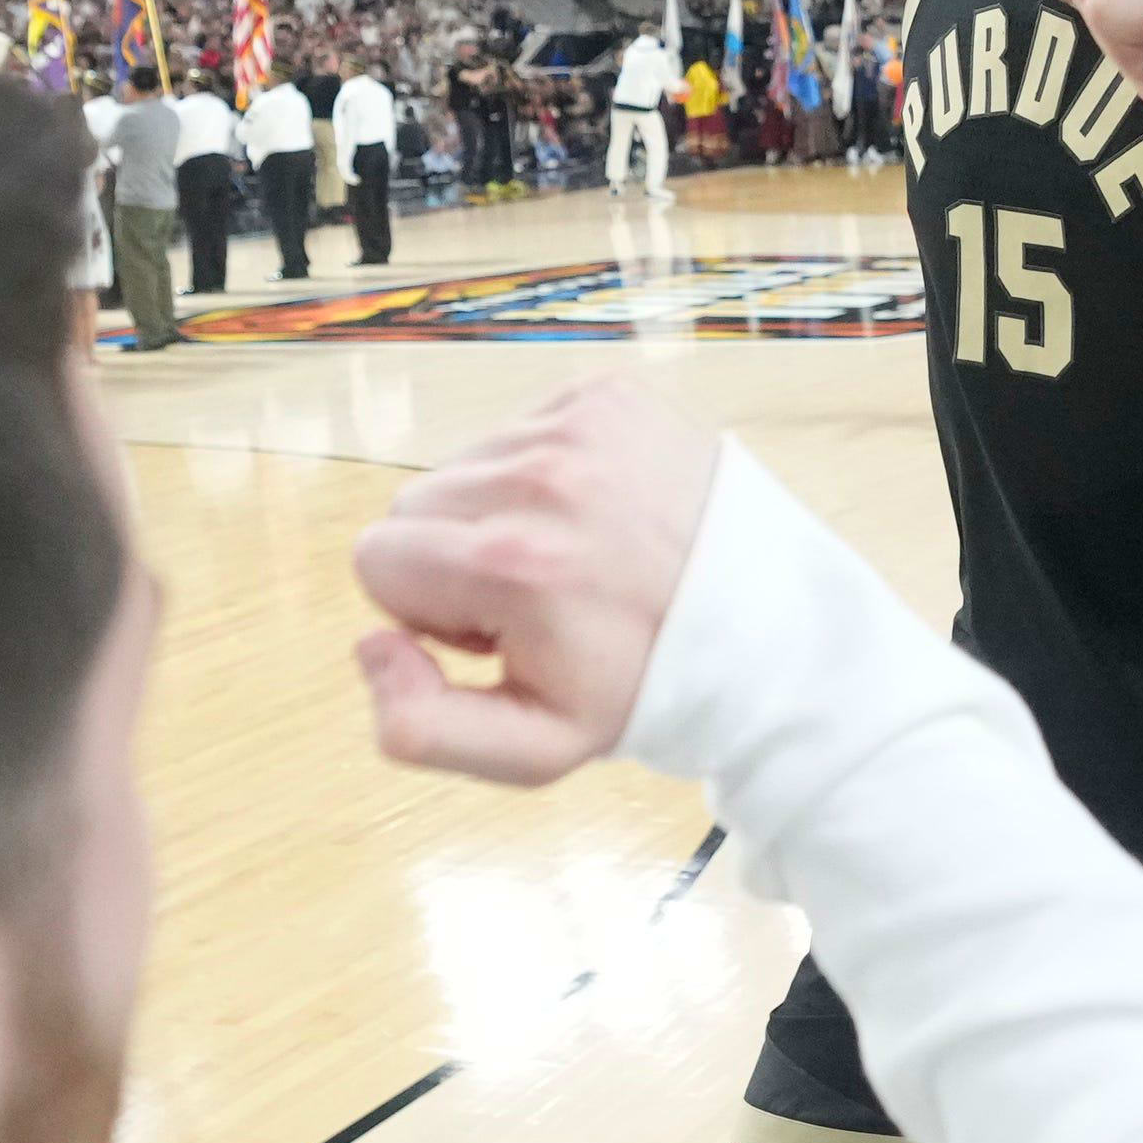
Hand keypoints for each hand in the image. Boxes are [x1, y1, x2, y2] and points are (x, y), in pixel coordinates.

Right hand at [351, 377, 723, 785]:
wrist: (771, 624)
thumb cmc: (644, 686)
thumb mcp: (533, 748)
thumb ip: (417, 727)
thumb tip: (370, 646)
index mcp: (508, 561)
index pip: (375, 559)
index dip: (429, 610)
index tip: (500, 630)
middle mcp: (540, 477)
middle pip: (412, 506)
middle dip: (455, 559)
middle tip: (541, 598)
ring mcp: (578, 425)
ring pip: (465, 463)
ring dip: (500, 511)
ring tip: (577, 556)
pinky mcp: (606, 394)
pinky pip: (521, 428)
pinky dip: (545, 472)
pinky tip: (599, 515)